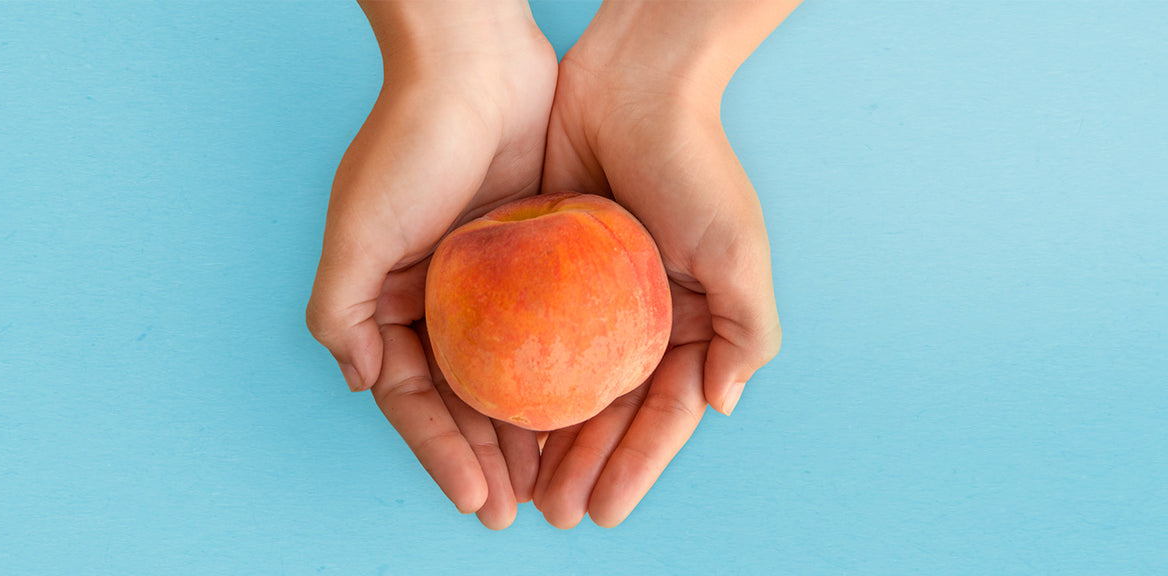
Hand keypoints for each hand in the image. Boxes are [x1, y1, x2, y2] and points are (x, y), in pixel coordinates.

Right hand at [305, 0, 556, 528]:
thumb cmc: (409, 142)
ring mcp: (488, 282)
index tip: (479, 502)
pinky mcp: (536, 256)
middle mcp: (436, 299)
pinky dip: (561, 373)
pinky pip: (551, 330)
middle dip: (488, 457)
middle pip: (464, 397)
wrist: (475, 61)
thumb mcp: (357, 230)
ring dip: (527, 428)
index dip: (444, 454)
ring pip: (510, 373)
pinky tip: (584, 411)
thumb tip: (364, 386)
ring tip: (553, 481)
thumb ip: (342, 313)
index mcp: (388, 301)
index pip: (415, 399)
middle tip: (520, 509)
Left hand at [531, 0, 798, 527]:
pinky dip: (514, 379)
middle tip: (551, 514)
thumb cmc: (693, 163)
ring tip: (518, 487)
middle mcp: (641, 318)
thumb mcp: (736, 246)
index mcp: (692, 322)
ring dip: (545, 437)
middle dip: (584, 466)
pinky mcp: (546, 269)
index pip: (663, 413)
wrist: (633, 83)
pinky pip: (527, 337)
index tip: (605, 512)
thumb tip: (721, 405)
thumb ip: (745, 329)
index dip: (636, 465)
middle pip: (609, 410)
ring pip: (565, 383)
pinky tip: (493, 416)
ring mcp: (593, 297)